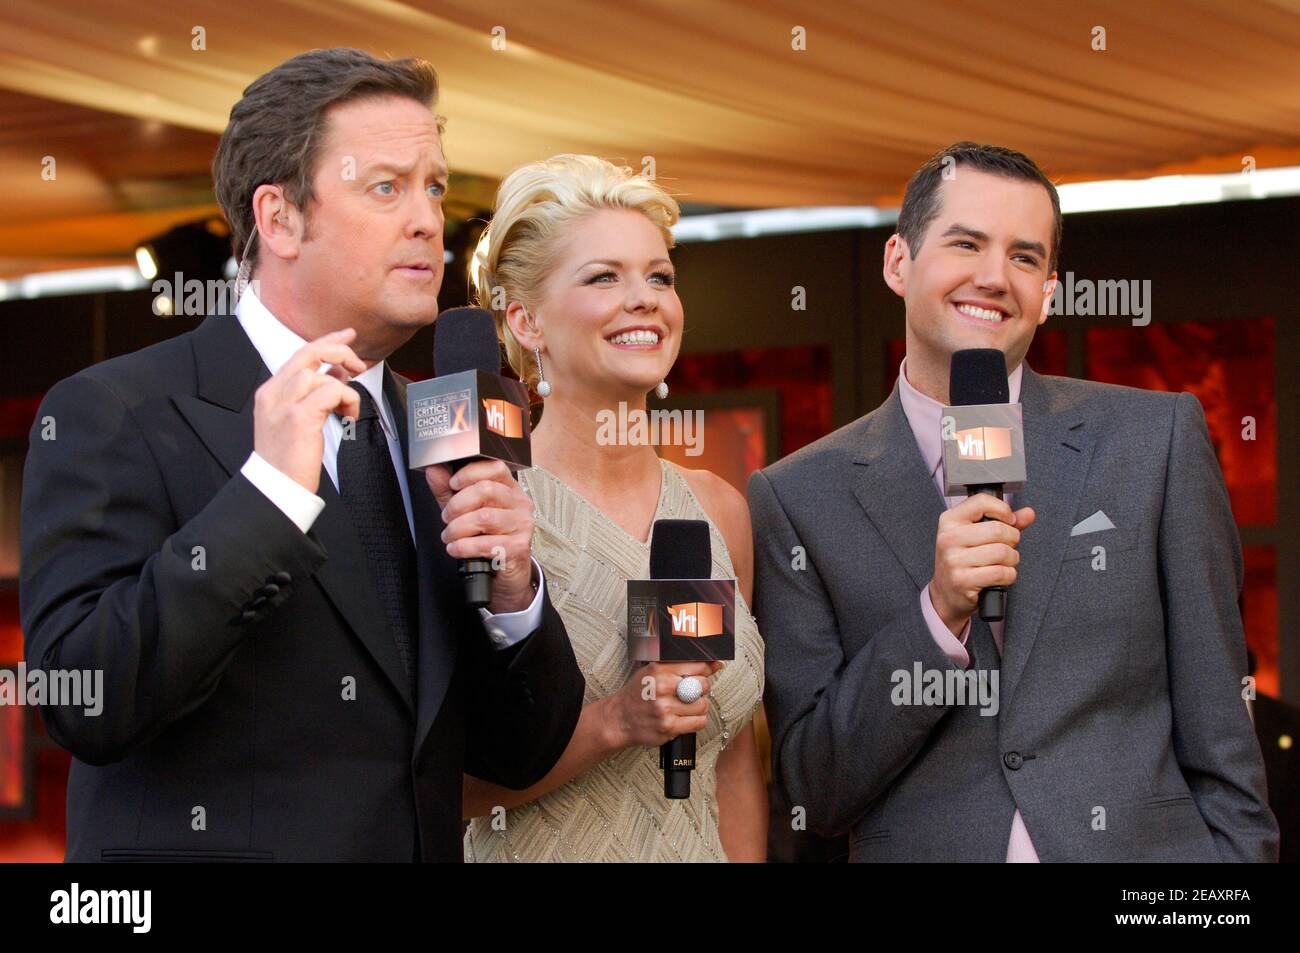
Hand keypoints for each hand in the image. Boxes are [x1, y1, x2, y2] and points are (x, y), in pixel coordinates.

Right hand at [253, 328, 365, 492]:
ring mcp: (284, 405)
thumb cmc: (288, 459)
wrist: (276, 487)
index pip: (299, 355)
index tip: (347, 336)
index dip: (326, 342)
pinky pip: (331, 392)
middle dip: (338, 350)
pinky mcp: (299, 418)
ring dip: (343, 387)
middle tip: (358, 363)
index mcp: (270, 392)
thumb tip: (338, 373)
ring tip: (347, 409)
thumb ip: (314, 393)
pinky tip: (347, 417)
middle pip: (308, 353)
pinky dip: (346, 400)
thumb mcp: (297, 419)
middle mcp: (273, 393)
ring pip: (320, 373)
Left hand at [426, 459, 534, 612]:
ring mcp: (522, 525)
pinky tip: (456, 549)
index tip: (452, 484)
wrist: (505, 573)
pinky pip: (485, 543)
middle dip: (457, 505)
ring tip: (450, 537)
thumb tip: (433, 470)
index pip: (495, 467)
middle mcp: (520, 503)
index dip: (469, 473)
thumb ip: (448, 490)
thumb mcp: (464, 511)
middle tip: (447, 518)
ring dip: (457, 528)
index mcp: (510, 488)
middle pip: (486, 490)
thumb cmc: (487, 538)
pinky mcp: (518, 547)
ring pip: (484, 517)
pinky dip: (463, 547)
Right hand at [599, 661, 723, 748]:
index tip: (704, 674)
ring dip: (698, 707)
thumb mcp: (654, 671)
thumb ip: (681, 665)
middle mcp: (663, 688)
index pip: (698, 666)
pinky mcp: (669, 727)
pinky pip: (699, 722)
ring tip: (686, 706)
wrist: (620, 718)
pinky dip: (697, 721)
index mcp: (660, 670)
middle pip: (703, 685)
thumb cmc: (640, 693)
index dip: (705, 671)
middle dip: (701, 689)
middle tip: (690, 692)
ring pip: (703, 705)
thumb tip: (716, 664)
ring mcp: (666, 709)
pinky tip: (686, 718)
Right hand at [928, 494, 1035, 634]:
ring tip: (1003, 562)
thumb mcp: (977, 536)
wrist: (946, 593)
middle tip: (1007, 547)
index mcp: (950, 520)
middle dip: (1012, 540)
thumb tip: (1028, 513)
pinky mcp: (963, 580)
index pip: (981, 502)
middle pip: (998, 530)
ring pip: (1002, 552)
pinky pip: (1001, 573)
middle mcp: (949, 538)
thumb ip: (1004, 523)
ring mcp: (954, 560)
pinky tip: (1000, 576)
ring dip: (1011, 560)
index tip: (1008, 521)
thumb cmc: (964, 561)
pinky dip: (1009, 575)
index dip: (1003, 510)